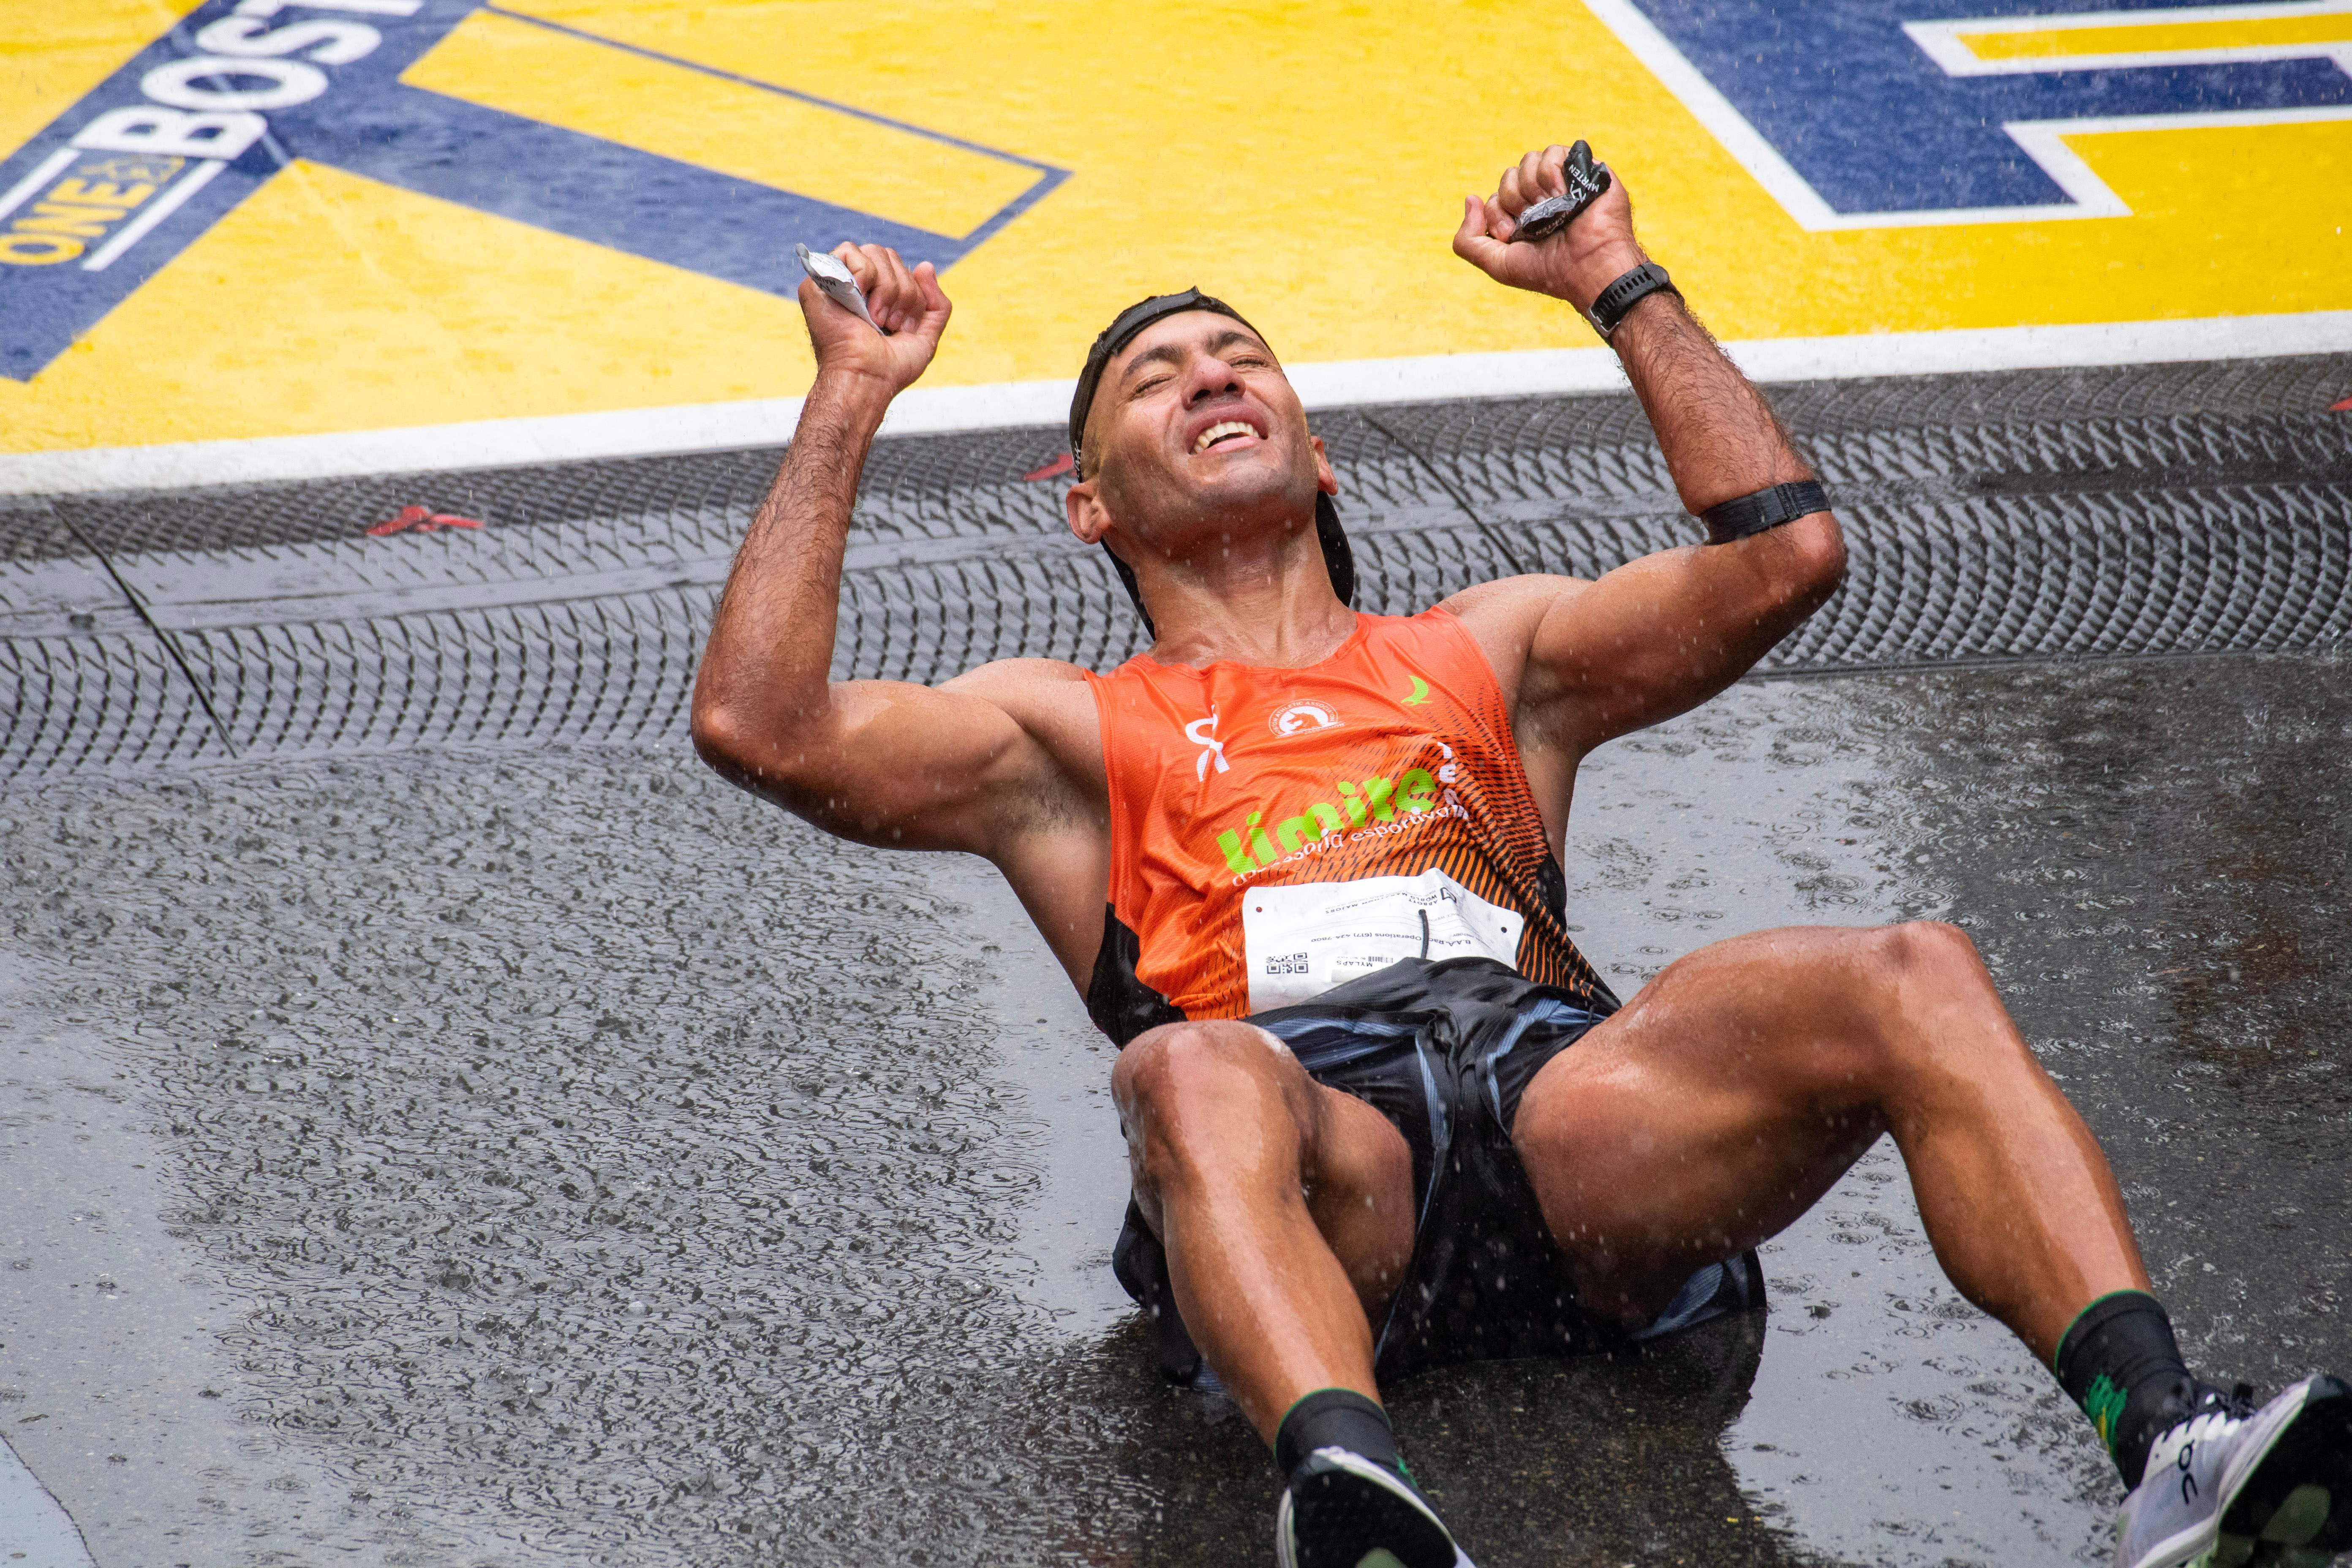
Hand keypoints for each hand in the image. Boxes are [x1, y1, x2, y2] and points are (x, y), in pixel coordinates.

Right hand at [798, 243, 951, 396]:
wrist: (866, 379)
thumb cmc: (891, 367)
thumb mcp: (926, 337)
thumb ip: (936, 304)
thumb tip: (925, 265)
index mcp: (878, 295)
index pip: (900, 267)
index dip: (912, 292)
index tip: (903, 326)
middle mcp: (857, 285)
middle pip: (890, 256)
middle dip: (903, 291)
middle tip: (890, 323)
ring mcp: (837, 281)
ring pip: (874, 251)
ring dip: (886, 288)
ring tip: (876, 318)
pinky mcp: (819, 281)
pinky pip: (848, 251)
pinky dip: (864, 274)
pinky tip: (860, 301)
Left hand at [1452, 144, 1647, 315]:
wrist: (1588, 267)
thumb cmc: (1547, 269)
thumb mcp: (1497, 264)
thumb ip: (1468, 240)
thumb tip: (1470, 199)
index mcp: (1523, 215)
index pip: (1495, 196)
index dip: (1496, 213)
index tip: (1511, 234)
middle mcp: (1542, 196)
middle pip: (1510, 174)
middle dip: (1515, 200)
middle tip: (1535, 223)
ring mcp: (1563, 180)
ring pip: (1529, 159)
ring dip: (1534, 188)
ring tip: (1554, 209)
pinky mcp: (1583, 169)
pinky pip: (1553, 153)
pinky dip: (1552, 175)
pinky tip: (1564, 195)